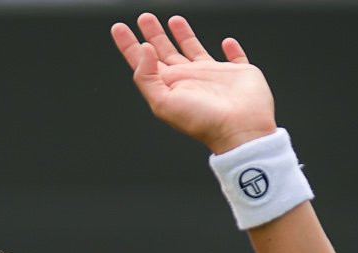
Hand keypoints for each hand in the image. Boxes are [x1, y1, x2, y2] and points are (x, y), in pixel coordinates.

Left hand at [110, 13, 277, 154]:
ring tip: (173, 20)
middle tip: (144, 18)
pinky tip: (227, 42)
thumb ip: (147, 76)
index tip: (119, 28)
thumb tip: (144, 50)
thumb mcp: (163, 103)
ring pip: (193, 49)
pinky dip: (231, 49)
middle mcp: (188, 79)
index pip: (144, 63)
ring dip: (183, 35)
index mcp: (169, 86)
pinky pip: (233, 57)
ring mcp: (212, 76)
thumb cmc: (203, 121)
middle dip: (153, 35)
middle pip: (165, 52)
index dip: (130, 45)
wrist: (239, 129)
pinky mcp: (236, 73)